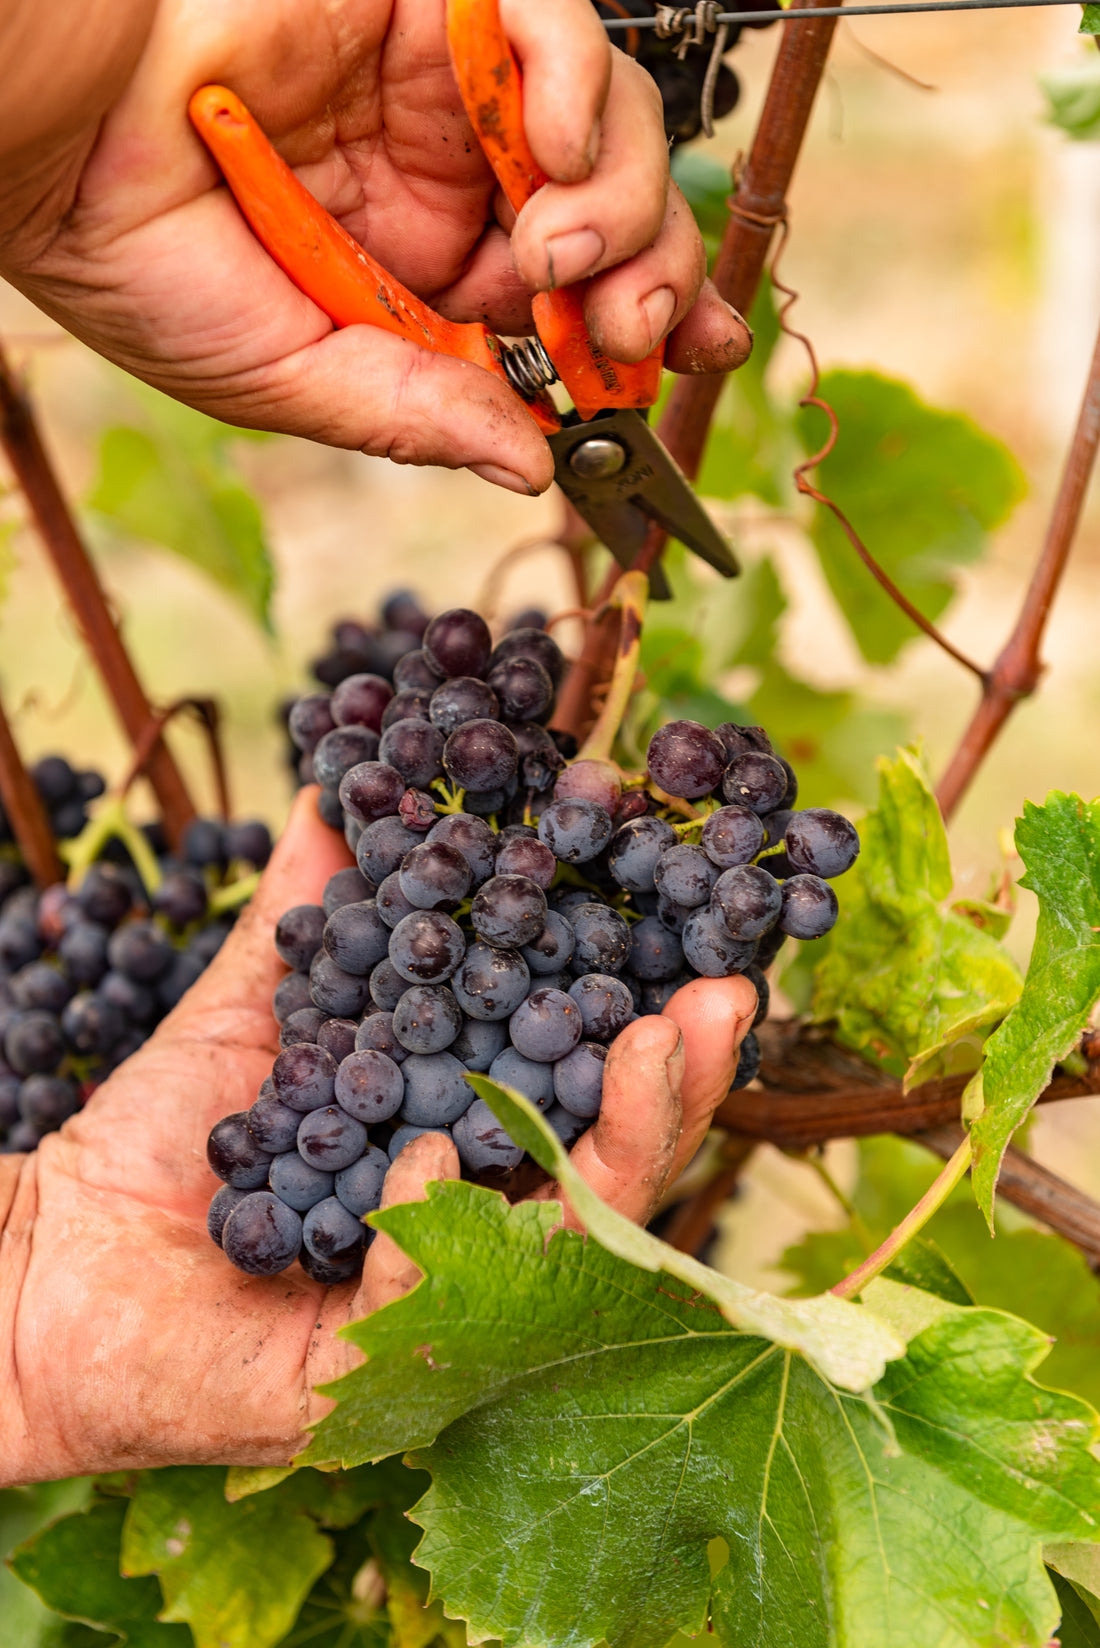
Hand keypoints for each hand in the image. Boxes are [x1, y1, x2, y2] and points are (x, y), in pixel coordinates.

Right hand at [0, 0, 749, 496]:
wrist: (53, 141)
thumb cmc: (141, 264)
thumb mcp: (289, 377)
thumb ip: (413, 415)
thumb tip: (529, 466)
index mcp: (424, 281)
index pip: (572, 304)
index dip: (647, 327)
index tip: (693, 361)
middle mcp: (449, 185)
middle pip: (616, 216)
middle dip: (652, 276)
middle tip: (634, 326)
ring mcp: (442, 92)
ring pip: (606, 124)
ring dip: (621, 195)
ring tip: (563, 247)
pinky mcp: (425, 4)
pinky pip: (544, 18)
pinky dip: (576, 79)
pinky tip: (557, 146)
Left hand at [0, 790, 755, 1485]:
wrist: (45, 1263)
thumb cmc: (162, 1144)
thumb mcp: (260, 1010)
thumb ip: (316, 916)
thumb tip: (342, 793)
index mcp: (472, 1155)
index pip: (590, 1094)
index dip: (649, 1023)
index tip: (699, 933)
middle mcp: (477, 1239)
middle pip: (614, 1170)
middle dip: (679, 1083)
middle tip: (726, 994)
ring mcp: (435, 1313)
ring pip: (565, 1244)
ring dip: (618, 1143)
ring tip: (649, 1043)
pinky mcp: (362, 1377)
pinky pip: (423, 1300)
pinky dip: (429, 1217)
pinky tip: (425, 1152)